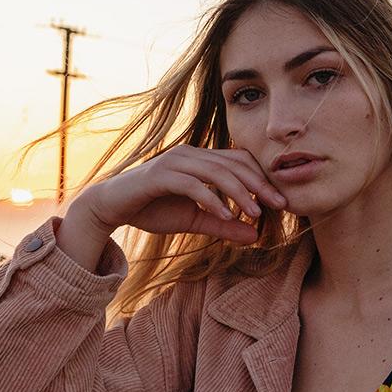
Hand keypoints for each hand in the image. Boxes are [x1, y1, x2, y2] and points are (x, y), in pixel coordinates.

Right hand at [80, 144, 287, 244]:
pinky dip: (212, 199)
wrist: (110, 206)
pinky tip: (226, 215)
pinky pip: (193, 185)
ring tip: (256, 213)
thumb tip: (255, 237)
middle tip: (280, 204)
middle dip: (260, 184)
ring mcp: (175, 162)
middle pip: (234, 164)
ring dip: (240, 192)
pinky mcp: (160, 175)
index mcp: (201, 159)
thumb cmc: (153, 209)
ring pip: (217, 172)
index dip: (262, 178)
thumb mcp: (194, 220)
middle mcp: (190, 154)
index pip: (240, 161)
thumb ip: (223, 225)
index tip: (281, 201)